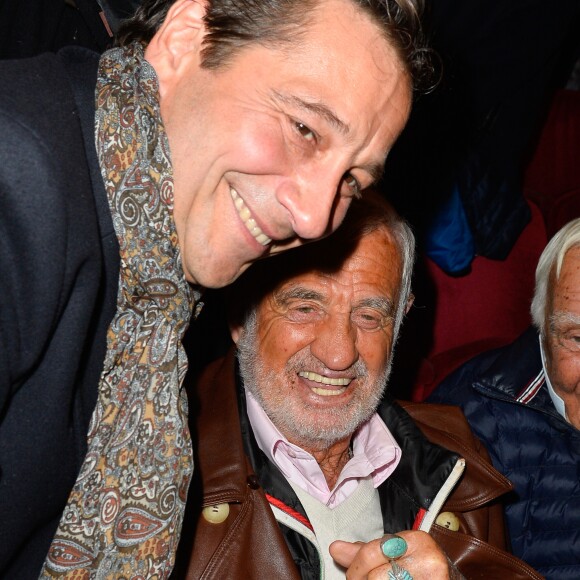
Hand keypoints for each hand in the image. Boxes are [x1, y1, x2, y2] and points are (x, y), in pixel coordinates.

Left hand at [329, 530, 461, 578]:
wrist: (452, 578)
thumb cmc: (419, 567)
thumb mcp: (395, 552)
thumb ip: (365, 551)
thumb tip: (335, 548)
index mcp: (416, 539)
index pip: (372, 553)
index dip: (356, 569)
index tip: (353, 576)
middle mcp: (429, 559)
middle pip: (377, 577)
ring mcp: (435, 579)